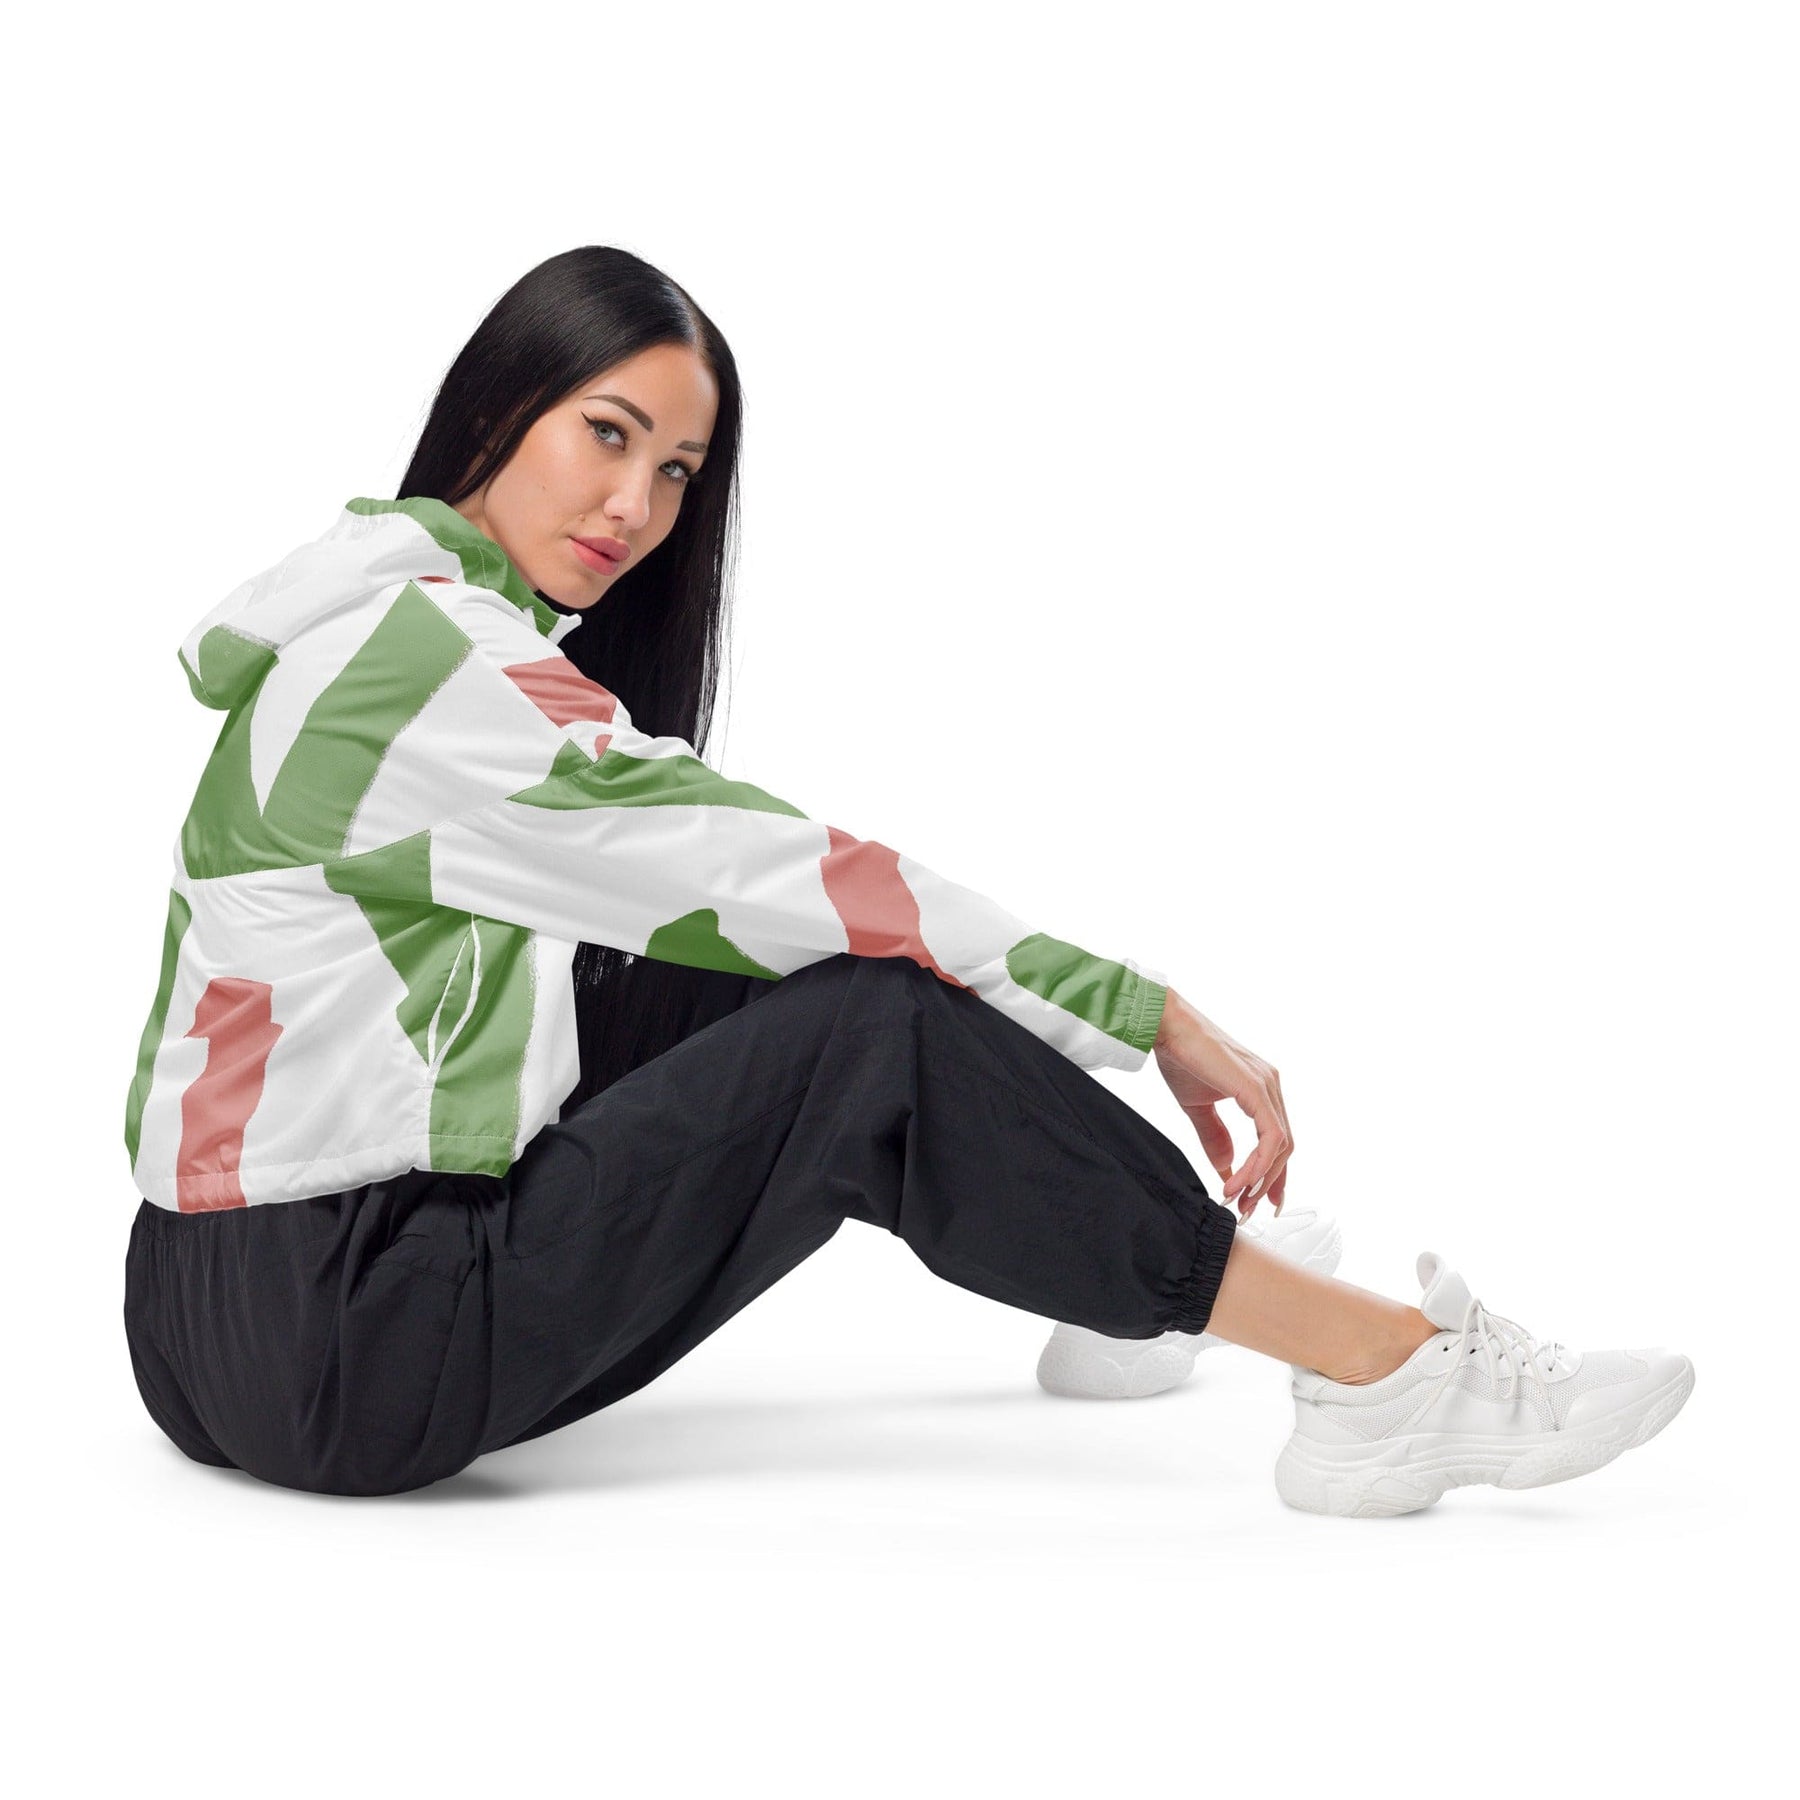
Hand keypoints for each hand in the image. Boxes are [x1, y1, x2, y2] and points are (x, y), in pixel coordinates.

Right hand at [1152, 987, 1294, 1220]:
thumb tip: (1226, 1170)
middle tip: (1248, 1208)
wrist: (1166, 1028)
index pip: (1277, 1139)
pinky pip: (1270, 1137)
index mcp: (1260, 1089)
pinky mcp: (1256, 1089)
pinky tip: (1240, 1180)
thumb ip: (1215, 1139)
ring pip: (1280, 1145)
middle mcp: (1270, 1086)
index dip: (1271, 1174)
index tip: (1260, 1200)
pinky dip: (1258, 1163)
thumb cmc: (1180, 1056)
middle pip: (1284, 1146)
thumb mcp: (1199, 1108)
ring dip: (1260, 1178)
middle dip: (1267, 1183)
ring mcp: (1267, 1086)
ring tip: (1238, 1197)